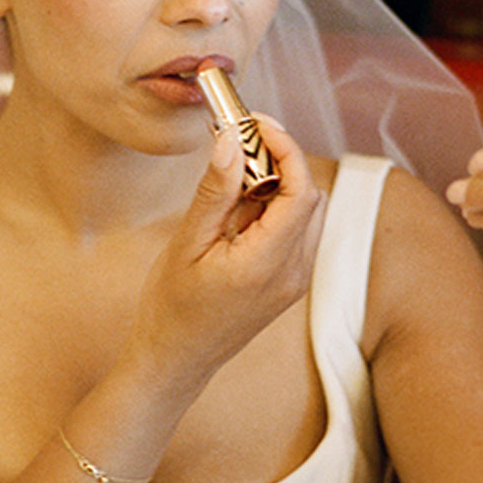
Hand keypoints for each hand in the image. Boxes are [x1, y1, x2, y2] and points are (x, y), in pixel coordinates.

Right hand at [130, 116, 325, 382]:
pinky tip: (237, 207)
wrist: (176, 359)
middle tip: (239, 141)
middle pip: (310, 196)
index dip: (286, 148)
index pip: (301, 190)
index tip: (256, 123)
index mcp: (267, 264)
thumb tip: (232, 142)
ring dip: (278, 183)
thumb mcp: (186, 244)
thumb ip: (215, 191)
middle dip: (280, 160)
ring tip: (233, 175)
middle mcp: (292, 273)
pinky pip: (295, 231)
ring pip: (306, 212)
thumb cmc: (172, 307)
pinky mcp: (288, 283)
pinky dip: (274, 207)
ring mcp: (294, 280)